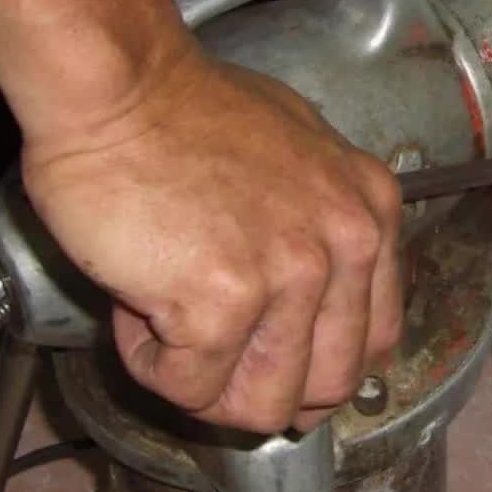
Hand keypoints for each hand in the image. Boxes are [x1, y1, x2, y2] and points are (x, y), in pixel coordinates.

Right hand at [20, 46, 403, 433]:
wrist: (117, 86)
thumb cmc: (183, 111)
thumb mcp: (297, 153)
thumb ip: (319, 225)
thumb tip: (307, 302)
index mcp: (371, 210)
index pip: (375, 338)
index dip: (315, 366)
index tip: (267, 359)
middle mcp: (347, 242)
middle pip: (329, 386)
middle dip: (261, 388)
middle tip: (207, 355)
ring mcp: (291, 273)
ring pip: (263, 405)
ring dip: (204, 382)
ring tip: (164, 320)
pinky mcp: (224, 300)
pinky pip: (191, 386)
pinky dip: (151, 364)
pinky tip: (134, 308)